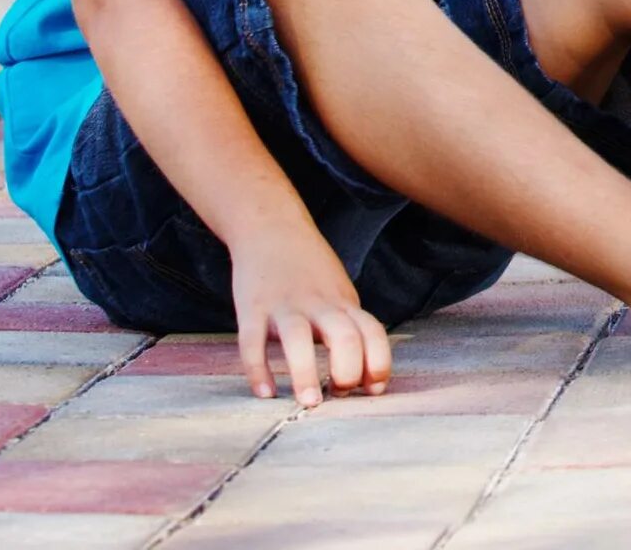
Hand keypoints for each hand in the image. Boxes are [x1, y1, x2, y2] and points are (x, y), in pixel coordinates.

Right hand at [228, 219, 391, 405]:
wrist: (270, 227)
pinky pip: (252, 341)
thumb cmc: (309, 270)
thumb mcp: (338, 293)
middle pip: (345, 335)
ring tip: (308, 403)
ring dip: (305, 372)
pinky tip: (265, 393)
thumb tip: (362, 378)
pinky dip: (258, 369)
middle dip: (348, 369)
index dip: (379, 363)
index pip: (372, 333)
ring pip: (298, 339)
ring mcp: (284, 305)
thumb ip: (349, 327)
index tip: (373, 389)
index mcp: (343, 302)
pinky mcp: (252, 307)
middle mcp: (318, 304)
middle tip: (339, 394)